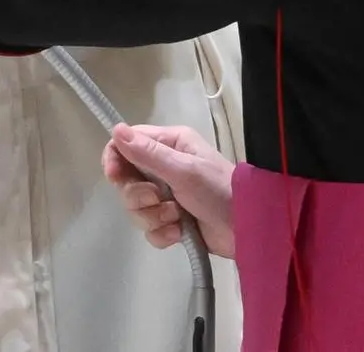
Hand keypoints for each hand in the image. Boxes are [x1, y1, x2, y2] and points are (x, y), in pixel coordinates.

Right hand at [102, 123, 235, 256]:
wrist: (248, 230)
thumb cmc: (218, 190)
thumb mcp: (183, 170)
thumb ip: (148, 153)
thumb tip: (115, 129)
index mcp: (169, 144)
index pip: (126, 144)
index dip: (115, 159)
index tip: (115, 176)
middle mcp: (164, 166)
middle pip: (126, 180)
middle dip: (139, 196)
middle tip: (158, 199)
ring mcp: (167, 196)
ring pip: (136, 207)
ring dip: (153, 216)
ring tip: (176, 218)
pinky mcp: (171, 222)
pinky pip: (149, 229)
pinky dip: (162, 233)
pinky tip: (179, 233)